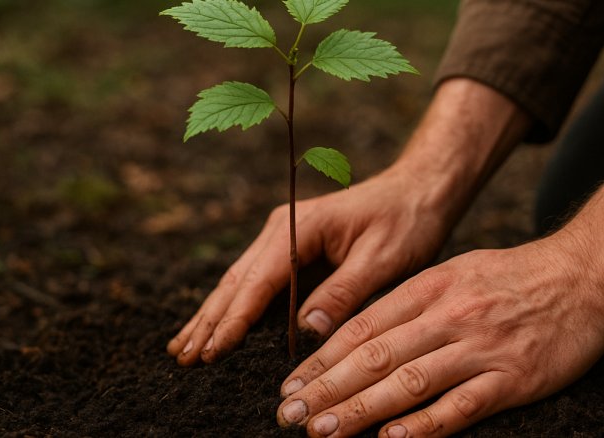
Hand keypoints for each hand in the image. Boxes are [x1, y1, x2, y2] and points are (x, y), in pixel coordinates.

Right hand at [167, 169, 454, 365]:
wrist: (420, 190)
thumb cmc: (406, 220)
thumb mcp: (383, 258)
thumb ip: (344, 292)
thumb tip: (306, 330)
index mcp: (300, 226)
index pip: (258, 281)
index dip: (234, 320)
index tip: (213, 351)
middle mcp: (282, 228)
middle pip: (236, 281)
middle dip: (209, 321)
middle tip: (184, 358)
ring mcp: (283, 237)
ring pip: (239, 282)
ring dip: (212, 316)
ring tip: (183, 349)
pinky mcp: (292, 249)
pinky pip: (256, 283)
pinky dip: (233, 307)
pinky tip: (216, 327)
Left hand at [276, 185, 603, 435]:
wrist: (585, 275)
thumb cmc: (514, 277)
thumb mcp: (455, 272)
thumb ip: (411, 300)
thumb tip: (361, 333)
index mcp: (430, 287)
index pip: (362, 326)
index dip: (320, 359)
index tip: (290, 385)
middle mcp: (448, 316)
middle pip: (375, 355)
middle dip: (325, 388)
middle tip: (289, 415)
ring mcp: (479, 348)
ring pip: (409, 381)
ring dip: (360, 409)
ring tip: (322, 431)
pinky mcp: (512, 378)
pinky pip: (461, 405)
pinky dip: (423, 424)